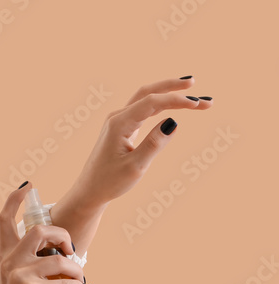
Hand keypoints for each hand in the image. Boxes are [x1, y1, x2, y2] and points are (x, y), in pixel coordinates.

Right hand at [0, 183, 87, 283]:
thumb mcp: (18, 281)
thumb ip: (31, 264)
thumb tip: (62, 254)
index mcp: (6, 256)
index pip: (5, 222)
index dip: (14, 201)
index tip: (27, 187)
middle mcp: (10, 262)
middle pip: (39, 230)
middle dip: (62, 235)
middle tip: (71, 250)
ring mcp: (21, 275)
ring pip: (59, 259)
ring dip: (76, 268)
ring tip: (80, 278)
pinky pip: (65, 282)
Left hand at [63, 76, 212, 209]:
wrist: (90, 191)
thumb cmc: (109, 181)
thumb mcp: (135, 167)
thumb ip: (154, 144)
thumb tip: (173, 122)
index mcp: (119, 124)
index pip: (152, 102)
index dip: (176, 100)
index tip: (199, 105)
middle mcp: (117, 117)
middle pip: (148, 92)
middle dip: (174, 88)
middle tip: (197, 86)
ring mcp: (118, 121)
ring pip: (146, 99)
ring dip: (169, 94)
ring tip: (194, 96)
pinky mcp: (122, 127)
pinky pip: (144, 109)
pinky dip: (162, 104)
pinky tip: (175, 104)